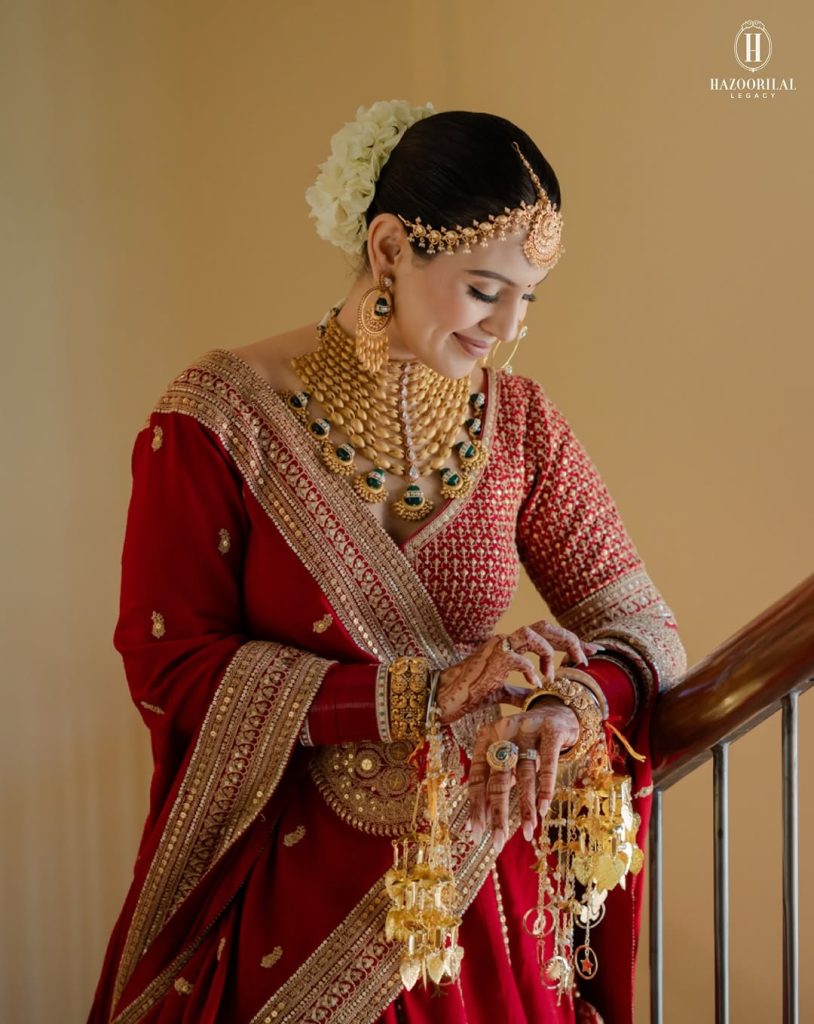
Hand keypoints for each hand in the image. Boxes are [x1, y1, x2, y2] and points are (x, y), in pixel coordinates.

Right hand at [435, 620, 598, 723]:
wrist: (442, 697)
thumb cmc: (468, 694)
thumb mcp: (500, 693)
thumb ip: (517, 691)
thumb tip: (533, 695)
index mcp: (510, 646)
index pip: (547, 634)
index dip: (572, 641)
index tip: (593, 651)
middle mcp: (506, 640)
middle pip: (544, 626)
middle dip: (569, 640)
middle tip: (583, 659)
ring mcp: (497, 648)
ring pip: (531, 633)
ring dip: (548, 652)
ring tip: (552, 674)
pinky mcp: (490, 661)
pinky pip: (516, 658)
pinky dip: (530, 671)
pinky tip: (535, 685)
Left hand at [468, 700, 578, 851]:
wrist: (560, 710)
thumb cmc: (527, 742)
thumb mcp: (507, 757)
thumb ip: (494, 783)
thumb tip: (476, 823)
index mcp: (486, 739)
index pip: (477, 777)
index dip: (476, 806)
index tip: (475, 833)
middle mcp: (503, 732)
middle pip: (498, 779)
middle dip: (498, 813)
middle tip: (498, 842)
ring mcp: (527, 729)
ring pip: (524, 775)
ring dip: (526, 807)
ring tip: (528, 832)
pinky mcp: (551, 731)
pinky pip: (548, 763)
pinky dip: (545, 788)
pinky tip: (544, 809)